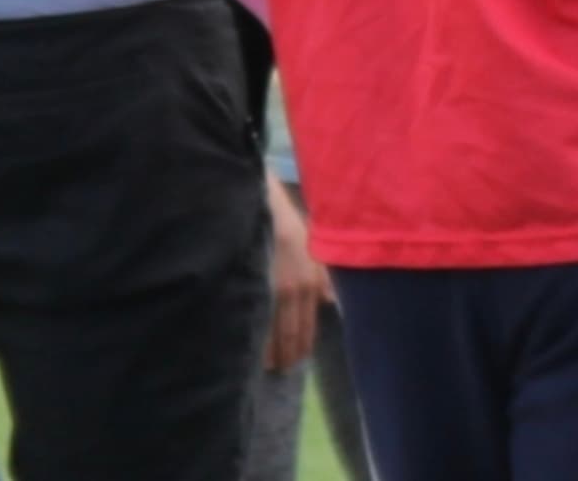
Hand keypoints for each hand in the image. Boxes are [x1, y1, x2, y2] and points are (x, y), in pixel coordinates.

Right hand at [265, 178, 334, 373]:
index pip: (306, 327)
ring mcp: (274, 288)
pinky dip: (254, 337)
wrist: (264, 206)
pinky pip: (256, 318)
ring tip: (263, 366)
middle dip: (285, 355)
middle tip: (277, 371)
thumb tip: (330, 302)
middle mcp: (295, 290)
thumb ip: (323, 279)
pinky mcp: (255, 284)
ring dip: (268, 352)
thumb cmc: (289, 226)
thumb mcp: (313, 250)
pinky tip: (247, 349)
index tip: (294, 362)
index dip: (300, 347)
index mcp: (311, 284)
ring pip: (272, 331)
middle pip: (290, 333)